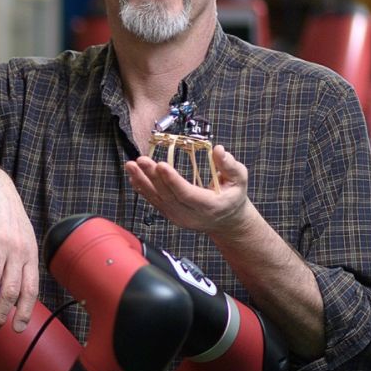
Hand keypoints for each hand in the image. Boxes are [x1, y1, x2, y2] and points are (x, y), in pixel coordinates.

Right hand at [0, 162, 38, 333]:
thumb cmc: (5, 215)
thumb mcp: (22, 238)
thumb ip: (20, 263)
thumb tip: (16, 291)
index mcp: (29, 255)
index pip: (30, 289)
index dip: (23, 311)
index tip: (15, 328)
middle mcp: (18, 251)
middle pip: (10, 291)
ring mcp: (0, 244)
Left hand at [124, 144, 251, 236]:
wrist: (226, 221)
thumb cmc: (232, 197)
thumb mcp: (239, 180)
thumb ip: (230, 166)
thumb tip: (218, 150)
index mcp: (209, 206)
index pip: (187, 194)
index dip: (172, 180)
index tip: (160, 165)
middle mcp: (191, 214)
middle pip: (168, 196)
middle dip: (152, 177)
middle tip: (141, 160)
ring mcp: (178, 217)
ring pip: (157, 199)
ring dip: (142, 181)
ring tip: (131, 166)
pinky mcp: (170, 214)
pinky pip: (154, 202)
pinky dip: (142, 188)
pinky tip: (133, 177)